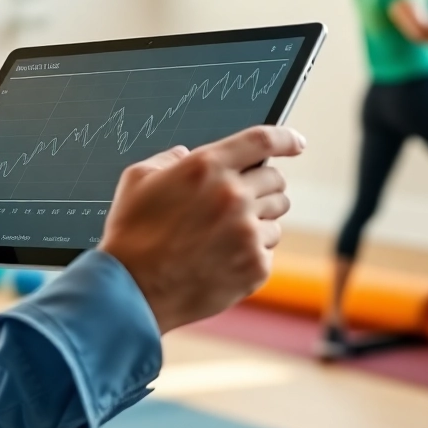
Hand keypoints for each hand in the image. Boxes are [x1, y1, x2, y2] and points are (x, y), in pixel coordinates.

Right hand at [98, 126, 305, 333]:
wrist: (132, 289)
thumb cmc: (130, 233)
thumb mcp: (137, 179)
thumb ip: (168, 159)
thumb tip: (185, 154)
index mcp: (206, 167)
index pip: (263, 140)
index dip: (286, 138)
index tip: (297, 143)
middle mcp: (233, 195)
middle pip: (276, 179)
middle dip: (262, 186)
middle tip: (239, 201)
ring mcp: (247, 232)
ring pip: (276, 215)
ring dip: (258, 219)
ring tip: (224, 234)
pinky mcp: (255, 265)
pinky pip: (269, 248)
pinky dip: (251, 251)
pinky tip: (222, 258)